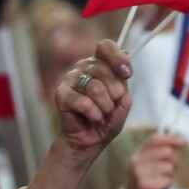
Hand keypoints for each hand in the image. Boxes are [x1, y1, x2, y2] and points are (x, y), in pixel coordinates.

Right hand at [54, 40, 132, 157]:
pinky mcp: (61, 93)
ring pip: (95, 87)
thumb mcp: (123, 104)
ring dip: (105, 106)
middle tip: (112, 106)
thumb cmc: (105, 120)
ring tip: (102, 114)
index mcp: (100, 64)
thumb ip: (124, 88)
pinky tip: (93, 118)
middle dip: (114, 93)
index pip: (105, 46)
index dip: (118, 58)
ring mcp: (70, 78)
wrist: (89, 141)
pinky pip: (83, 102)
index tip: (127, 74)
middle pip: (103, 69)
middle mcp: (84, 67)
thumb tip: (123, 77)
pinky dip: (94, 114)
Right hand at [123, 134, 185, 188]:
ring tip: (159, 183)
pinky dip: (166, 187)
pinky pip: (167, 181)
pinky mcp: (145, 187)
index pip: (155, 140)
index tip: (184, 142)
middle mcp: (136, 162)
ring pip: (169, 168)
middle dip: (173, 163)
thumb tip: (180, 142)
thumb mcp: (148, 166)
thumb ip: (160, 153)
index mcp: (137, 155)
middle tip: (166, 174)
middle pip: (167, 152)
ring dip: (169, 177)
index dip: (171, 139)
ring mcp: (139, 174)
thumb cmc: (144, 185)